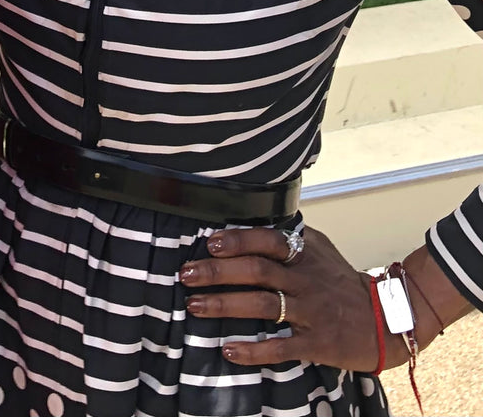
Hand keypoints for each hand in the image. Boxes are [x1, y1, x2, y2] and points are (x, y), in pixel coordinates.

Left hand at [179, 224, 397, 370]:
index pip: (268, 239)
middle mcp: (306, 279)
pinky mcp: (318, 343)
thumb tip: (248, 222)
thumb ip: (288, 237)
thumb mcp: (319, 250)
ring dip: (225, 305)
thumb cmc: (341, 283)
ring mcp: (312, 312)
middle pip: (258, 270)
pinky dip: (254, 350)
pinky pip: (282, 347)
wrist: (385, 320)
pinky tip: (229, 350)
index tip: (210, 243)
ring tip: (195, 306)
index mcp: (304, 254)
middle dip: (218, 272)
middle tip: (186, 274)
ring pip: (263, 305)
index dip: (238, 240)